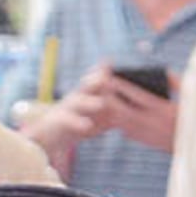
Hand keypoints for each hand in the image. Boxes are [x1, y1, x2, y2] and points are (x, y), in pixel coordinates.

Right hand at [28, 67, 176, 167]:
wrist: (53, 134)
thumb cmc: (82, 121)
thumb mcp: (101, 115)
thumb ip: (118, 109)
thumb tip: (142, 105)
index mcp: (88, 92)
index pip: (96, 79)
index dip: (103, 70)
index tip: (112, 62)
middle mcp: (77, 96)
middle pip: (86, 85)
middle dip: (96, 80)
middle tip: (106, 76)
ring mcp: (67, 108)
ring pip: (77, 101)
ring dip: (89, 102)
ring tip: (100, 103)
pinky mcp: (60, 121)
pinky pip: (69, 121)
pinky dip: (78, 122)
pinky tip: (86, 125)